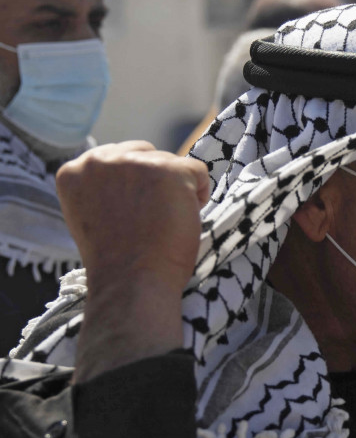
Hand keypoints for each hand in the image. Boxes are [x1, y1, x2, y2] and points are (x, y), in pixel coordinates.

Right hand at [56, 142, 210, 381]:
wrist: (130, 282)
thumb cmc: (116, 260)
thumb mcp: (92, 214)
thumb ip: (103, 188)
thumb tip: (133, 176)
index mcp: (74, 170)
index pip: (116, 159)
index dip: (133, 186)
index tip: (133, 214)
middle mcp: (99, 159)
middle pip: (144, 154)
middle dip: (155, 182)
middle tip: (153, 219)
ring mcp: (135, 162)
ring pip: (171, 163)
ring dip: (176, 190)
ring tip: (164, 223)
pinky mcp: (168, 169)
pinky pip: (198, 170)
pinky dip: (198, 194)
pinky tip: (183, 219)